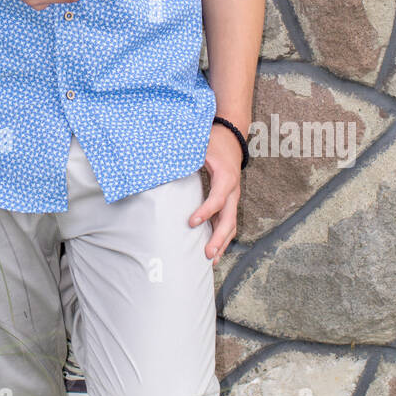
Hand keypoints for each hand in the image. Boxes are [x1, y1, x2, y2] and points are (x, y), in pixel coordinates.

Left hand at [189, 123, 242, 265]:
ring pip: (231, 224)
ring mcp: (233, 196)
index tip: (190, 222)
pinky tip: (214, 250)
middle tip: (206, 254)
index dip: (205, 212)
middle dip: (218, 238)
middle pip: (229, 218)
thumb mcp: (200, 144)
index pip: (217, 199)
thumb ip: (185, 155)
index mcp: (225, 177)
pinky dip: (222, 237)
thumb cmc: (213, 140)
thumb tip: (162, 163)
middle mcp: (233, 190)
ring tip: (210, 260)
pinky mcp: (229, 200)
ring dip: (222, 242)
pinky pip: (228, 221)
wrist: (232, 135)